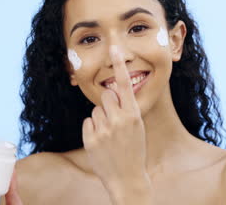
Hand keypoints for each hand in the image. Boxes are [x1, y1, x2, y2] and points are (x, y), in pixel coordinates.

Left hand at [82, 45, 147, 189]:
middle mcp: (118, 119)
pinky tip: (101, 142)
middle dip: (109, 103)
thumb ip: (126, 109)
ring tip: (110, 136)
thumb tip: (113, 92)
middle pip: (106, 95)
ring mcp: (103, 129)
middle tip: (115, 120)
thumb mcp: (137, 127)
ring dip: (101, 119)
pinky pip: (88, 122)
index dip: (119, 65)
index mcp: (133, 114)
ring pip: (96, 109)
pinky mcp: (90, 138)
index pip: (125, 85)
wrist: (127, 178)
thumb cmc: (134, 149)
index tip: (114, 48)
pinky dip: (93, 130)